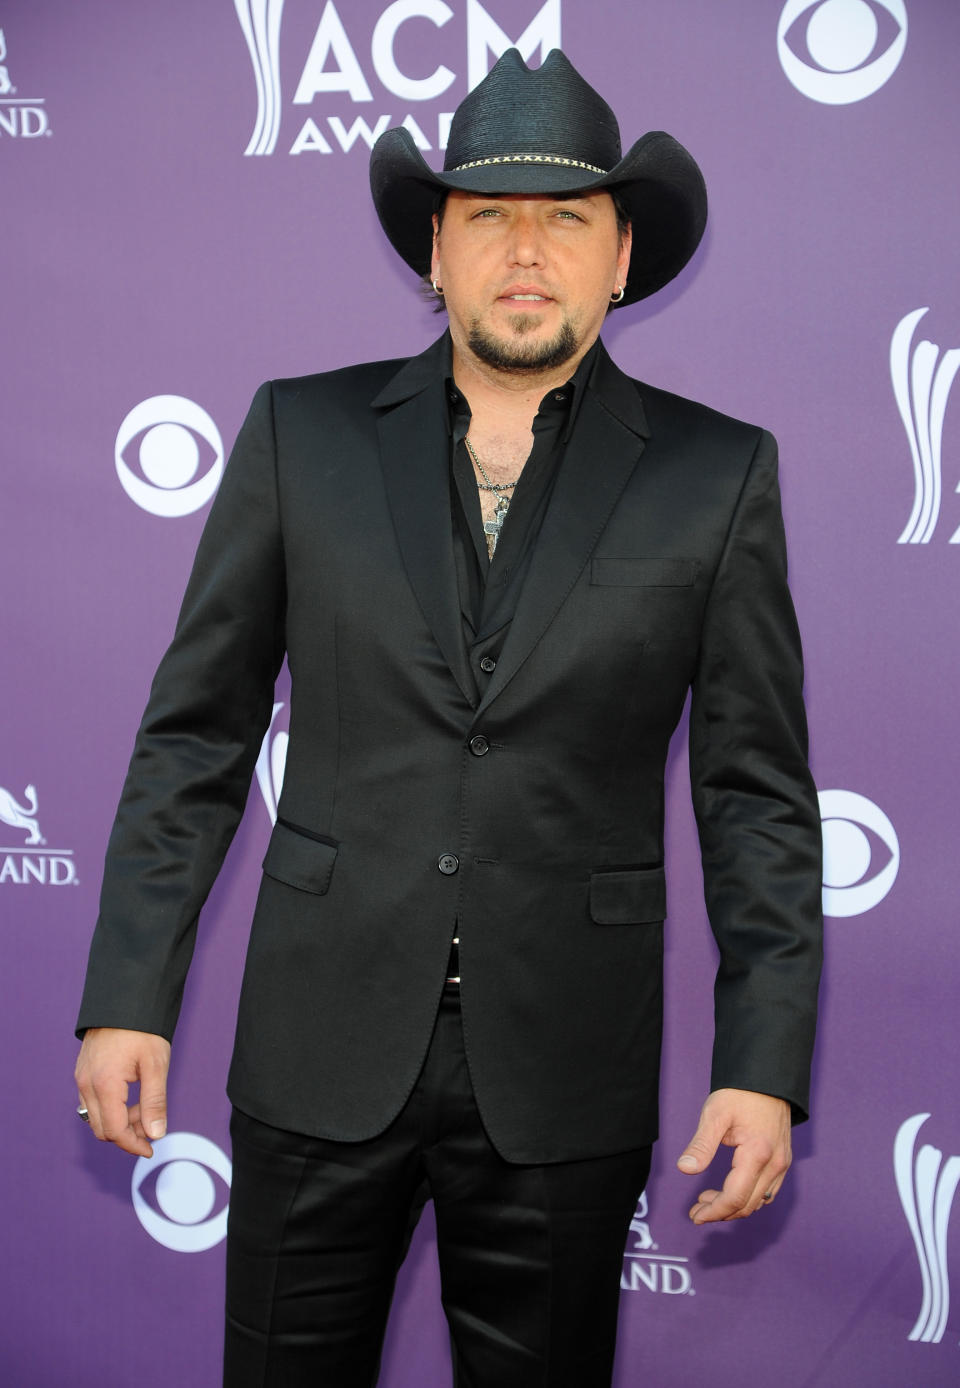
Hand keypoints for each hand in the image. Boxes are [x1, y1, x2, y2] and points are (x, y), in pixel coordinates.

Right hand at [75, 1028, 170, 1157]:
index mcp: (104, 1085)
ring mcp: (81, 1078)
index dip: (133, 1145)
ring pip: (96, 1117)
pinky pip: (92, 1102)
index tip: (151, 1147)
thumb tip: (156, 1133)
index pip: (114, 1131)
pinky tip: (131, 1099)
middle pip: (102, 1129)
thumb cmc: (142, 1029)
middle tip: (151, 1128)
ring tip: (144, 1110)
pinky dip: (110, 1109)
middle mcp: (86, 1085)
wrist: (124, 999)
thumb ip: (154, 1101)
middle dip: (127, 1135)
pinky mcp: (83, 1072)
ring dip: (119, 1122)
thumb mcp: (156, 1065)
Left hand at [676, 1088, 790, 1223]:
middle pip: (747, 1205)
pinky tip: (730, 1190)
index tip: (694, 1215)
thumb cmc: (739, 1093)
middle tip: (696, 1210)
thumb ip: (701, 1145)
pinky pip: (767, 1191)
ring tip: (707, 1200)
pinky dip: (748, 1198)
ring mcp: (782, 1163)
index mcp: (757, 1154)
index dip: (714, 1211)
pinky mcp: (783, 1160)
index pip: (735, 1197)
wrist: (767, 1077)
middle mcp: (775, 1164)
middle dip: (720, 1213)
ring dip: (733, 1207)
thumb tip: (684, 1169)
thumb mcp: (715, 1115)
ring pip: (758, 1201)